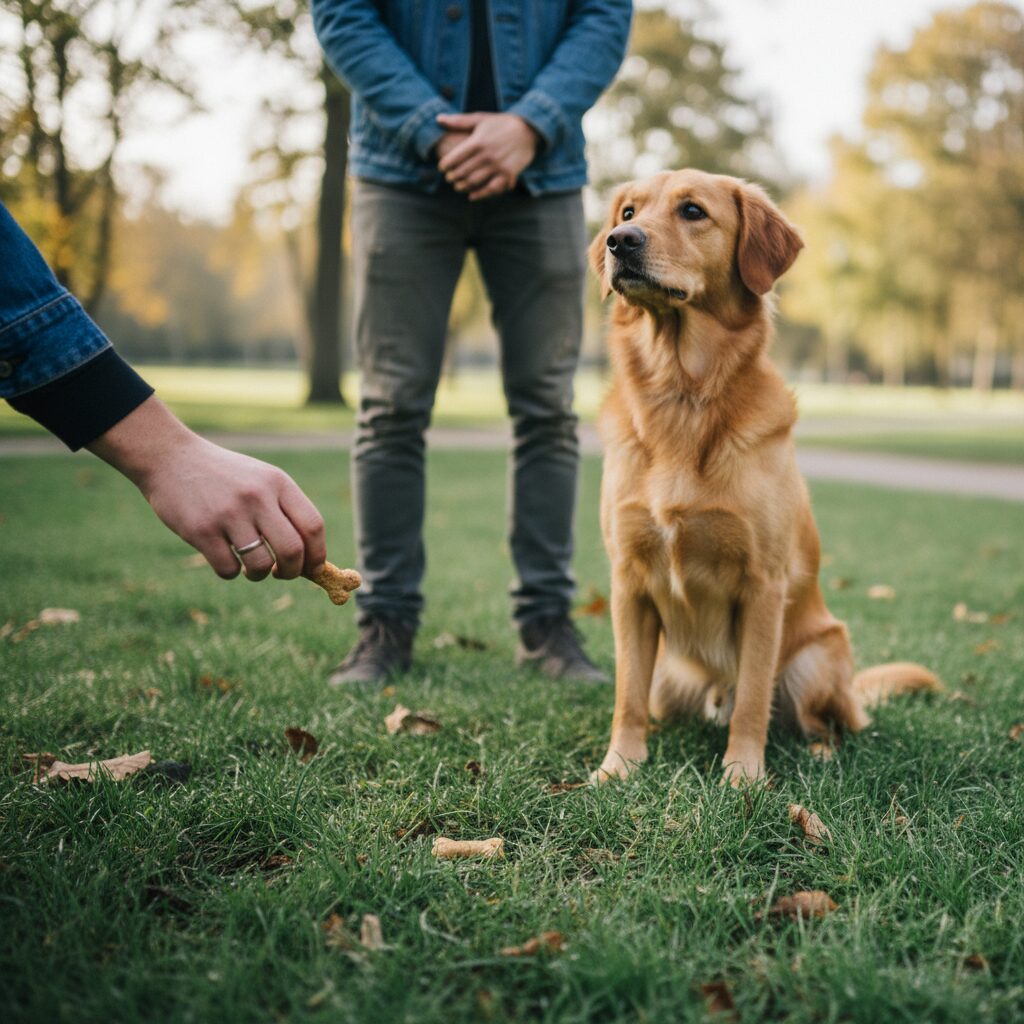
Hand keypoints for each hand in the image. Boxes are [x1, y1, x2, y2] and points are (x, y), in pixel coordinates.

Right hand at [87, 397, 325, 581]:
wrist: (171, 458)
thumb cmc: (225, 477)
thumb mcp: (261, 481)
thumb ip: (285, 511)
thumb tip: (310, 562)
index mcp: (278, 483)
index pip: (313, 526)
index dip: (317, 554)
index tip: (313, 568)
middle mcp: (257, 496)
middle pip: (293, 550)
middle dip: (293, 571)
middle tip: (282, 573)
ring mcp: (228, 513)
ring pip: (260, 566)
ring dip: (259, 575)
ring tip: (252, 568)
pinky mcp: (201, 530)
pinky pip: (228, 569)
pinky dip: (231, 572)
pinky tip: (226, 558)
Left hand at [435, 112, 538, 199]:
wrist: (529, 129)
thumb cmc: (501, 123)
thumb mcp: (481, 119)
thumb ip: (459, 121)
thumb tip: (438, 119)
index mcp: (478, 141)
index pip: (454, 158)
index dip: (445, 165)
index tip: (441, 168)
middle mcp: (487, 155)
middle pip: (462, 172)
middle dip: (452, 177)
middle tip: (449, 179)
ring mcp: (498, 166)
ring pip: (474, 182)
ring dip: (462, 186)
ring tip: (457, 187)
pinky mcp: (508, 175)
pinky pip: (491, 189)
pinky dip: (479, 195)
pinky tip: (471, 196)